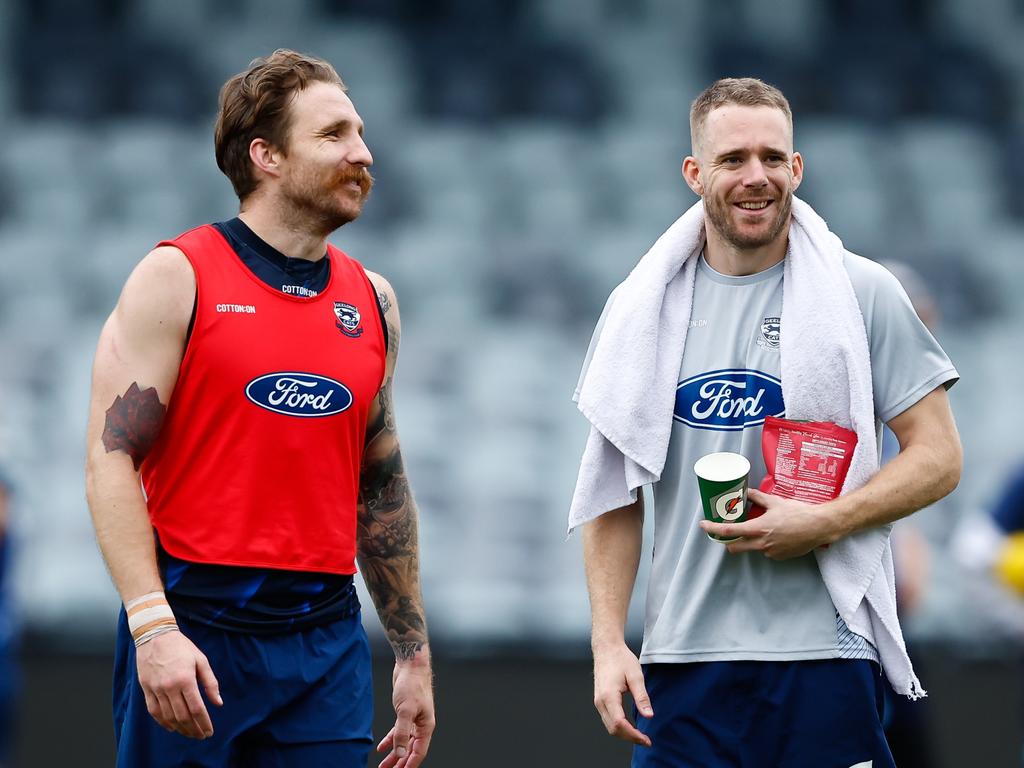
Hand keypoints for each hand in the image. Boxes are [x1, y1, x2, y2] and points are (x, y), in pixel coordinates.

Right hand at [135, 629, 222, 738]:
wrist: (155, 635)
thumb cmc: (181, 647)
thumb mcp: (201, 660)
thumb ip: (210, 683)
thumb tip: (218, 703)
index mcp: (186, 679)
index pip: (197, 708)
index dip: (204, 723)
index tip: (209, 732)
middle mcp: (170, 687)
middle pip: (183, 716)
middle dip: (193, 729)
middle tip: (201, 736)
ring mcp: (156, 689)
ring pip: (168, 717)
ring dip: (180, 728)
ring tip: (189, 733)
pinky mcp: (146, 689)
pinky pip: (154, 711)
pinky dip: (163, 722)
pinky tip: (172, 727)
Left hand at [376, 655, 434, 767]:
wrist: (411, 665)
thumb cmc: (412, 684)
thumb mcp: (405, 710)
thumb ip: (402, 733)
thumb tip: (399, 753)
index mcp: (426, 726)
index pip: (418, 752)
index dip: (409, 764)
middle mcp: (421, 725)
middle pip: (410, 750)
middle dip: (400, 762)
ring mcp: (413, 719)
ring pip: (403, 742)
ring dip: (394, 754)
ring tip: (384, 765)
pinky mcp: (405, 713)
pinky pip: (398, 732)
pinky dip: (390, 740)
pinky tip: (381, 747)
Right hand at [592, 642, 652, 746]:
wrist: (606, 648)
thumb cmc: (621, 659)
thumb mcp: (636, 676)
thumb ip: (642, 697)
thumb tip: (649, 716)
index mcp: (609, 696)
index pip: (620, 724)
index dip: (633, 735)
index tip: (647, 740)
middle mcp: (600, 701)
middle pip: (613, 729)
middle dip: (630, 737)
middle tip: (646, 740)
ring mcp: (598, 701)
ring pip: (609, 726)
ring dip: (624, 734)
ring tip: (640, 735)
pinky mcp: (599, 700)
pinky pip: (608, 719)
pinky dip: (619, 727)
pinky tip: (630, 726)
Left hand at [699, 488, 837, 559]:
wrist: (819, 527)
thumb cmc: (798, 513)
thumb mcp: (775, 501)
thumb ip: (758, 497)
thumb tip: (747, 492)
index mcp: (758, 528)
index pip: (728, 531)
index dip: (713, 529)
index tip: (704, 525)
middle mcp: (761, 543)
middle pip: (734, 547)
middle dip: (728, 542)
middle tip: (728, 532)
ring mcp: (770, 552)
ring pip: (752, 548)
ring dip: (750, 541)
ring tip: (763, 528)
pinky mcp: (779, 557)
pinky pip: (766, 551)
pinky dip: (765, 544)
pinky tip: (776, 535)